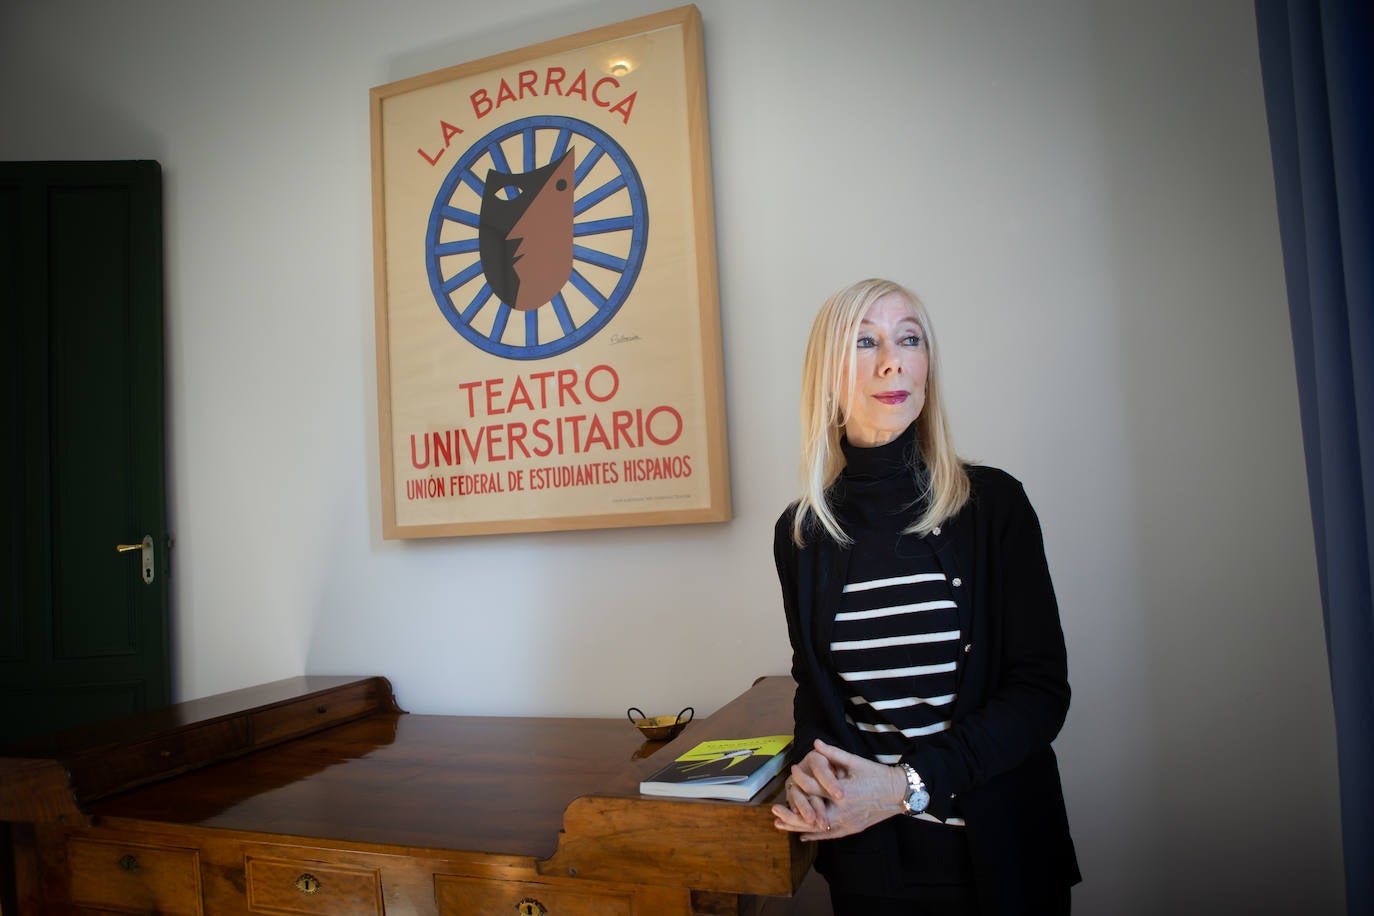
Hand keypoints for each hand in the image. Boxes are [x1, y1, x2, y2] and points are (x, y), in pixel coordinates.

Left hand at [770, 739, 907, 840]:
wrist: (898, 793)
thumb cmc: (877, 775)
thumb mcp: (855, 762)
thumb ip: (833, 754)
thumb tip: (815, 743)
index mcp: (843, 792)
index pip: (814, 788)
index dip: (800, 779)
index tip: (791, 772)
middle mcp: (843, 811)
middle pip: (810, 816)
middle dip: (791, 814)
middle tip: (774, 810)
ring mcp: (847, 823)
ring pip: (817, 829)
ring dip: (797, 827)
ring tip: (779, 825)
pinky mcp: (851, 829)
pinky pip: (829, 835)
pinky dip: (814, 836)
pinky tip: (801, 836)